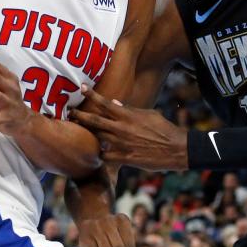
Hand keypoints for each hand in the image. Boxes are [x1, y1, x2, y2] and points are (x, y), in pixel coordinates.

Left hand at [69, 86, 188, 170]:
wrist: (176, 149)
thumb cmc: (164, 129)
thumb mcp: (149, 114)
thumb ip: (130, 109)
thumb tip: (115, 103)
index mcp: (128, 115)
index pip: (105, 102)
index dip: (92, 94)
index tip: (82, 88)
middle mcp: (122, 129)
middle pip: (95, 121)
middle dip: (80, 116)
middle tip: (70, 113)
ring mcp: (122, 144)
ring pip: (97, 138)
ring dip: (88, 134)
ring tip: (78, 132)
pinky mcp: (126, 158)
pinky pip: (106, 156)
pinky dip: (100, 154)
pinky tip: (97, 152)